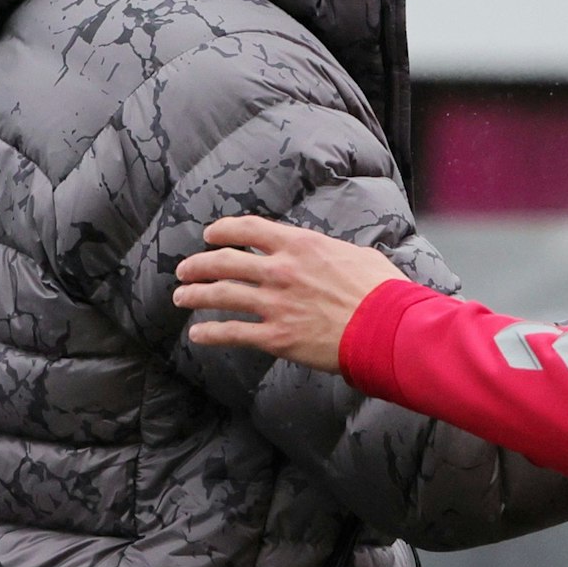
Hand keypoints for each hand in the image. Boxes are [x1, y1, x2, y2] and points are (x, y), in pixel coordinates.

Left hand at [173, 216, 408, 371]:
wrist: (386, 328)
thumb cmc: (380, 291)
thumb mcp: (357, 255)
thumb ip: (331, 253)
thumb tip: (328, 255)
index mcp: (300, 245)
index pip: (249, 229)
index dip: (223, 229)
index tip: (210, 234)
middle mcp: (281, 271)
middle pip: (225, 262)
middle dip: (198, 264)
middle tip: (184, 269)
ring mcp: (275, 304)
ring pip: (221, 295)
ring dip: (195, 295)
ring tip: (181, 297)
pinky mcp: (276, 337)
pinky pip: (233, 332)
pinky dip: (210, 333)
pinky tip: (197, 334)